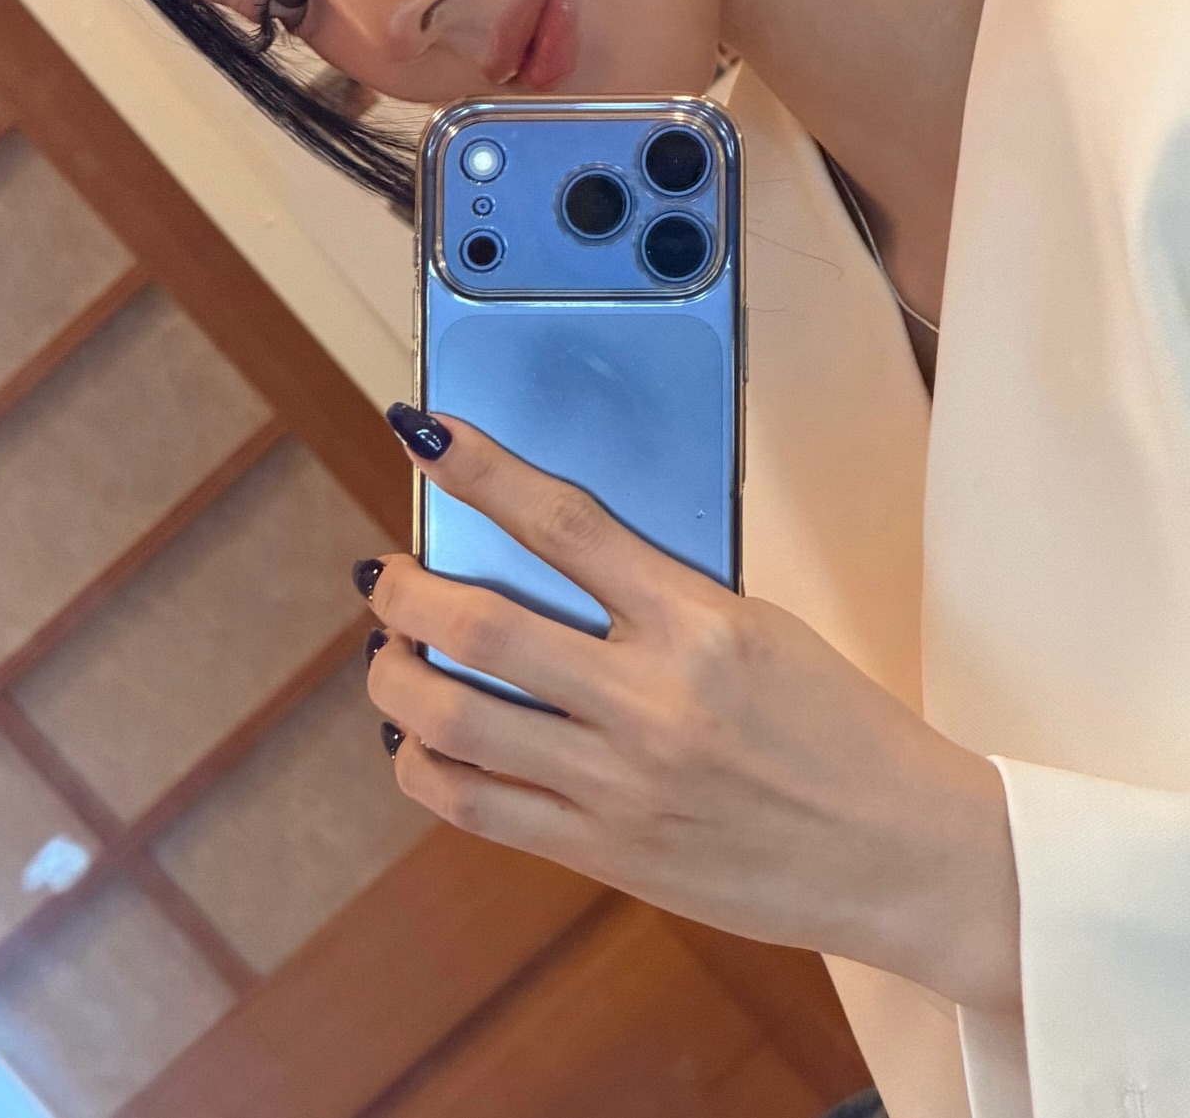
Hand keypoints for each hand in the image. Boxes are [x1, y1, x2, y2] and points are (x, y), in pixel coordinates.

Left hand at [361, 409, 1020, 1013]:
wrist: (905, 856)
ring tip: (390, 654)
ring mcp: (619, 785)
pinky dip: (425, 765)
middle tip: (386, 573)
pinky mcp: (604, 852)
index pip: (564, 523)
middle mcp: (650, 701)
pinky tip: (419, 742)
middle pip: (482, 626)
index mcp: (699, 624)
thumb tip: (545, 560)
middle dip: (406, 591)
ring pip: (456, 722)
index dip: (480, 471)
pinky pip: (477, 808)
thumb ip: (656, 596)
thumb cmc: (840, 728)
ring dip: (396, 678)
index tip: (424, 434)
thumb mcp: (760, 629)